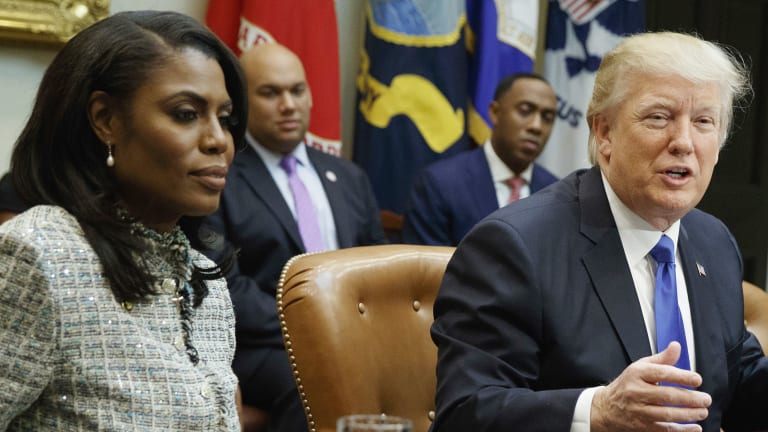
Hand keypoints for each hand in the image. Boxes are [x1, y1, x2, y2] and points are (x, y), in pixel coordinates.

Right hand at [590, 342, 711, 431]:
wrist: (607, 407)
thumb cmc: (628, 385)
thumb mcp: (640, 367)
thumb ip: (661, 359)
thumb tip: (676, 346)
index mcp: (637, 374)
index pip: (661, 373)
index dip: (681, 376)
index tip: (697, 379)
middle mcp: (636, 392)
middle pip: (666, 396)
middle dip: (690, 398)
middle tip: (705, 399)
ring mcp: (639, 411)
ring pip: (667, 415)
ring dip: (688, 414)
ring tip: (703, 411)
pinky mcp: (642, 426)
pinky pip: (665, 430)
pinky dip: (682, 430)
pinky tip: (695, 427)